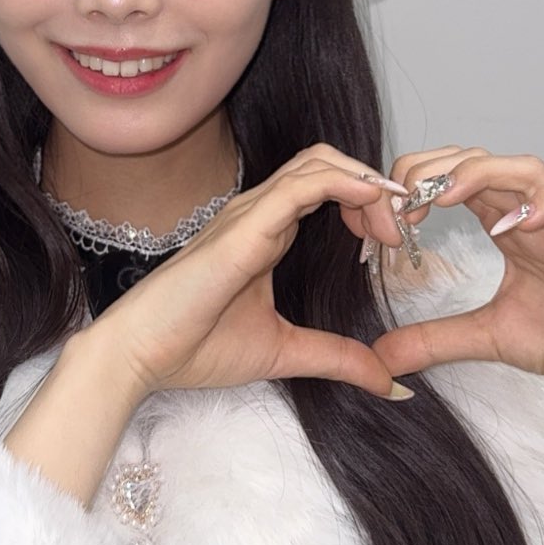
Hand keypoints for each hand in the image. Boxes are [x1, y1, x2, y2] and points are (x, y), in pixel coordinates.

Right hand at [91, 144, 403, 403]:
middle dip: (375, 186)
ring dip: (368, 183)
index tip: (397, 240)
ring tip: (396, 222)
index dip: (368, 201)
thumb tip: (389, 380)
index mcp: (265, 233)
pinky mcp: (245, 227)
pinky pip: (303, 185)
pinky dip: (346, 184)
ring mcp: (250, 214)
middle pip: (328, 164)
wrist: (140, 356)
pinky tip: (374, 203)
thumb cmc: (193, 347)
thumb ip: (337, 358)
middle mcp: (258, 213)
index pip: (326, 187)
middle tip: (403, 229)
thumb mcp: (285, 353)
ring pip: (320, 163)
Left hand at [370, 147, 543, 406]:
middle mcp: (535, 215)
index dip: (418, 185)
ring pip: (527, 168)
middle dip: (436, 170)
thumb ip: (434, 339)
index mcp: (507, 225)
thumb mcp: (486, 337)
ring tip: (445, 197)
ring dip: (482, 173)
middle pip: (481, 160)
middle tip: (404, 202)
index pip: (456, 178)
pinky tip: (516, 226)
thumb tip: (379, 355)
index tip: (387, 218)